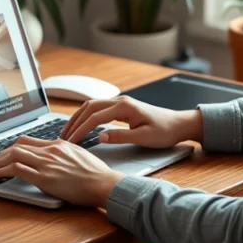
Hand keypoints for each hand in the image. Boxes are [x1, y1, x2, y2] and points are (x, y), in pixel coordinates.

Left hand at [0, 137, 124, 207]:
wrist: (104, 183)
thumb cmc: (96, 174)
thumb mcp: (78, 156)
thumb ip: (63, 155)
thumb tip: (54, 160)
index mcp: (58, 144)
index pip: (27, 141)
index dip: (11, 148)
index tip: (4, 155)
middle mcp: (50, 150)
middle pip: (16, 146)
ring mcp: (47, 163)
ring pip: (13, 155)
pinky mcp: (45, 178)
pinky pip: (17, 169)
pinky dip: (3, 171)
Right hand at [60, 96, 202, 148]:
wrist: (179, 124)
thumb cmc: (164, 131)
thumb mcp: (143, 138)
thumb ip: (120, 137)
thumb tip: (99, 137)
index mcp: (125, 107)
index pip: (95, 117)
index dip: (81, 129)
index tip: (70, 141)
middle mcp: (120, 101)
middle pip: (89, 107)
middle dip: (74, 122)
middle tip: (63, 137)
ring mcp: (120, 103)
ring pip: (92, 106)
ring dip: (78, 118)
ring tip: (68, 132)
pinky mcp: (122, 108)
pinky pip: (99, 109)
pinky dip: (87, 117)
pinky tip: (82, 126)